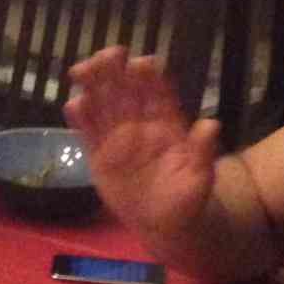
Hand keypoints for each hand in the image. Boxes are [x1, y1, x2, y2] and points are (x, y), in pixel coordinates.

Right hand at [64, 49, 219, 235]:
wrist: (164, 227)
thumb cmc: (186, 200)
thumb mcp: (200, 178)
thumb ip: (202, 152)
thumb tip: (211, 124)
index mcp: (166, 123)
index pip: (156, 90)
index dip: (148, 75)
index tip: (138, 63)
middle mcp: (139, 123)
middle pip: (124, 88)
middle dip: (114, 69)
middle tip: (105, 57)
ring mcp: (116, 137)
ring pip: (101, 102)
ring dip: (91, 85)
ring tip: (80, 71)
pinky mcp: (97, 154)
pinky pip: (85, 131)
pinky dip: (78, 117)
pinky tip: (73, 105)